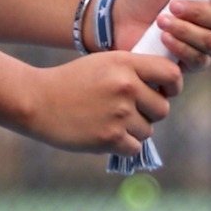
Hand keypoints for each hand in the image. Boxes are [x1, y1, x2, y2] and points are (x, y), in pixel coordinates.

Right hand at [20, 53, 180, 156]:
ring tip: (108, 120)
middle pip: (162, 109)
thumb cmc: (72, 81)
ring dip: (133, 130)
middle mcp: (126, 86)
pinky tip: (104, 133)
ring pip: (147, 130)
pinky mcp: (110, 137)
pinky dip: (123, 145)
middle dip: (149, 113)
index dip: (172, 86)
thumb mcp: (103, 63)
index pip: (171, 75)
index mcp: (125, 63)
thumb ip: (133, 72)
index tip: (163, 92)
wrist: (38, 101)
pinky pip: (134, 147)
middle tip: (127, 111)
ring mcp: (119, 113)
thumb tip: (165, 88)